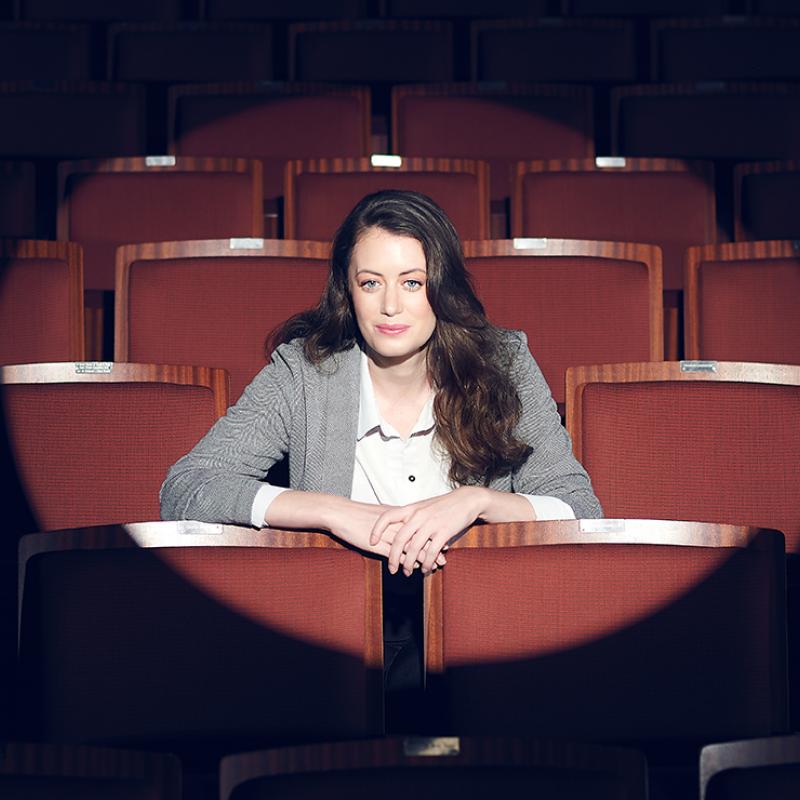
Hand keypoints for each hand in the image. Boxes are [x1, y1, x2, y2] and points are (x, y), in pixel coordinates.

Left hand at [370, 487, 485, 575]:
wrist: (466, 500)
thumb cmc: (444, 504)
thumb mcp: (423, 506)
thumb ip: (410, 516)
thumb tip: (396, 528)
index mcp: (411, 508)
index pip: (387, 517)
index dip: (377, 530)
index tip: (372, 542)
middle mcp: (418, 516)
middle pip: (399, 539)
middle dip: (393, 557)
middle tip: (391, 568)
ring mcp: (431, 524)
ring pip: (414, 549)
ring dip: (409, 564)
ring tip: (407, 572)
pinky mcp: (444, 532)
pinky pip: (431, 552)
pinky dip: (426, 563)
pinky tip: (425, 568)